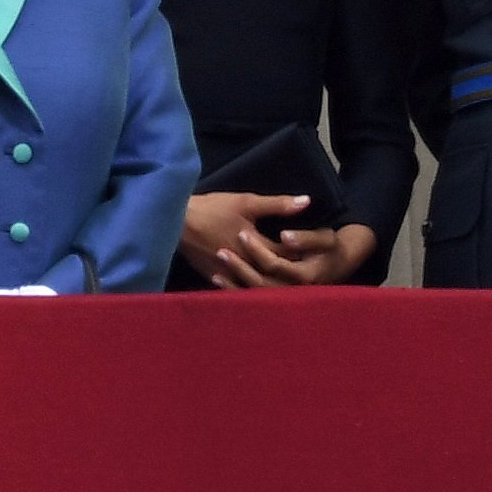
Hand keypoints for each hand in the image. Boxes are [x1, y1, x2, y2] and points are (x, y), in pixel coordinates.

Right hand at [180, 192, 307, 285]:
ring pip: (257, 285)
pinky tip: (259, 284)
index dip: (302, 253)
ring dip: (272, 281)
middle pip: (275, 274)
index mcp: (256, 246)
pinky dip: (250, 286)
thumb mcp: (246, 202)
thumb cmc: (212, 209)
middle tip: (308, 266)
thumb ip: (278, 204)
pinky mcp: (217, 280)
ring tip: (287, 276)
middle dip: (290, 270)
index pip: (287, 254)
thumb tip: (307, 202)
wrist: (176, 221)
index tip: (315, 250)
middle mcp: (246, 266)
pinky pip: (238, 289)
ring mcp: (230, 276)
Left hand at [212, 223, 377, 287]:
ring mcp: (286, 300)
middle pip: (262, 283)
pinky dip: (236, 292)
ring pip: (256, 296)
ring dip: (235, 284)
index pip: (275, 264)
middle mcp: (295, 292)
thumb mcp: (326, 238)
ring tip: (216, 271)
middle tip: (221, 251)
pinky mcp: (279, 301)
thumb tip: (285, 237)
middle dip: (241, 268)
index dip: (257, 250)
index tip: (241, 233)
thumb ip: (306, 238)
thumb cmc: (332, 249)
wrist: (341, 265)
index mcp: (305, 275)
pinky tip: (219, 282)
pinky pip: (254, 301)